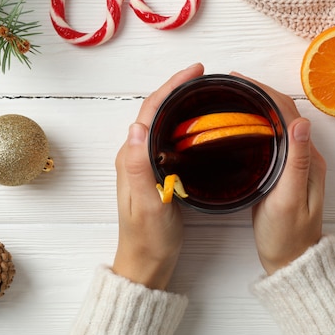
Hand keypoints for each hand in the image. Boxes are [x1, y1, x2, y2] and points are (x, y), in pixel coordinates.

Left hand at [112, 63, 204, 288]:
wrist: (147, 262)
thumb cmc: (148, 237)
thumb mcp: (147, 204)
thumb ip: (138, 167)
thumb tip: (137, 126)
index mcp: (131, 157)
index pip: (150, 110)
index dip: (171, 87)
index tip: (195, 72)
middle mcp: (136, 155)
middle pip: (156, 111)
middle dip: (177, 88)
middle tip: (203, 77)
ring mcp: (146, 163)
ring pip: (163, 123)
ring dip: (180, 104)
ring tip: (203, 93)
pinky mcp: (156, 172)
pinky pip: (169, 139)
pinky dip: (183, 124)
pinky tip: (198, 126)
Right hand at [233, 73, 326, 274]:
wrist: (291, 261)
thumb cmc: (288, 235)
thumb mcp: (289, 199)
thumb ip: (296, 162)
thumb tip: (301, 121)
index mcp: (308, 159)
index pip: (289, 113)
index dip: (266, 93)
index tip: (242, 81)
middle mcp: (305, 157)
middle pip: (284, 113)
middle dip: (260, 94)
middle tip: (232, 84)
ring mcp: (295, 164)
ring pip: (278, 124)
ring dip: (259, 106)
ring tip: (235, 96)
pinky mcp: (284, 173)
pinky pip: (272, 139)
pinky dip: (257, 124)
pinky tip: (243, 124)